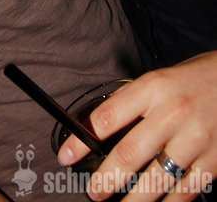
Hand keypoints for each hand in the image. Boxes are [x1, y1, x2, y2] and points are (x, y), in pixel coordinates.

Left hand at [57, 52, 216, 200]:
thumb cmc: (192, 79)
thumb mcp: (159, 80)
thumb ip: (134, 103)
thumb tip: (100, 130)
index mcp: (153, 88)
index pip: (108, 116)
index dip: (82, 140)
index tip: (66, 156)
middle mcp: (172, 113)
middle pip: (129, 154)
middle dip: (105, 179)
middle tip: (94, 191)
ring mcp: (194, 139)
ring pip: (156, 180)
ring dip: (133, 200)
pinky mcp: (213, 160)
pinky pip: (185, 191)